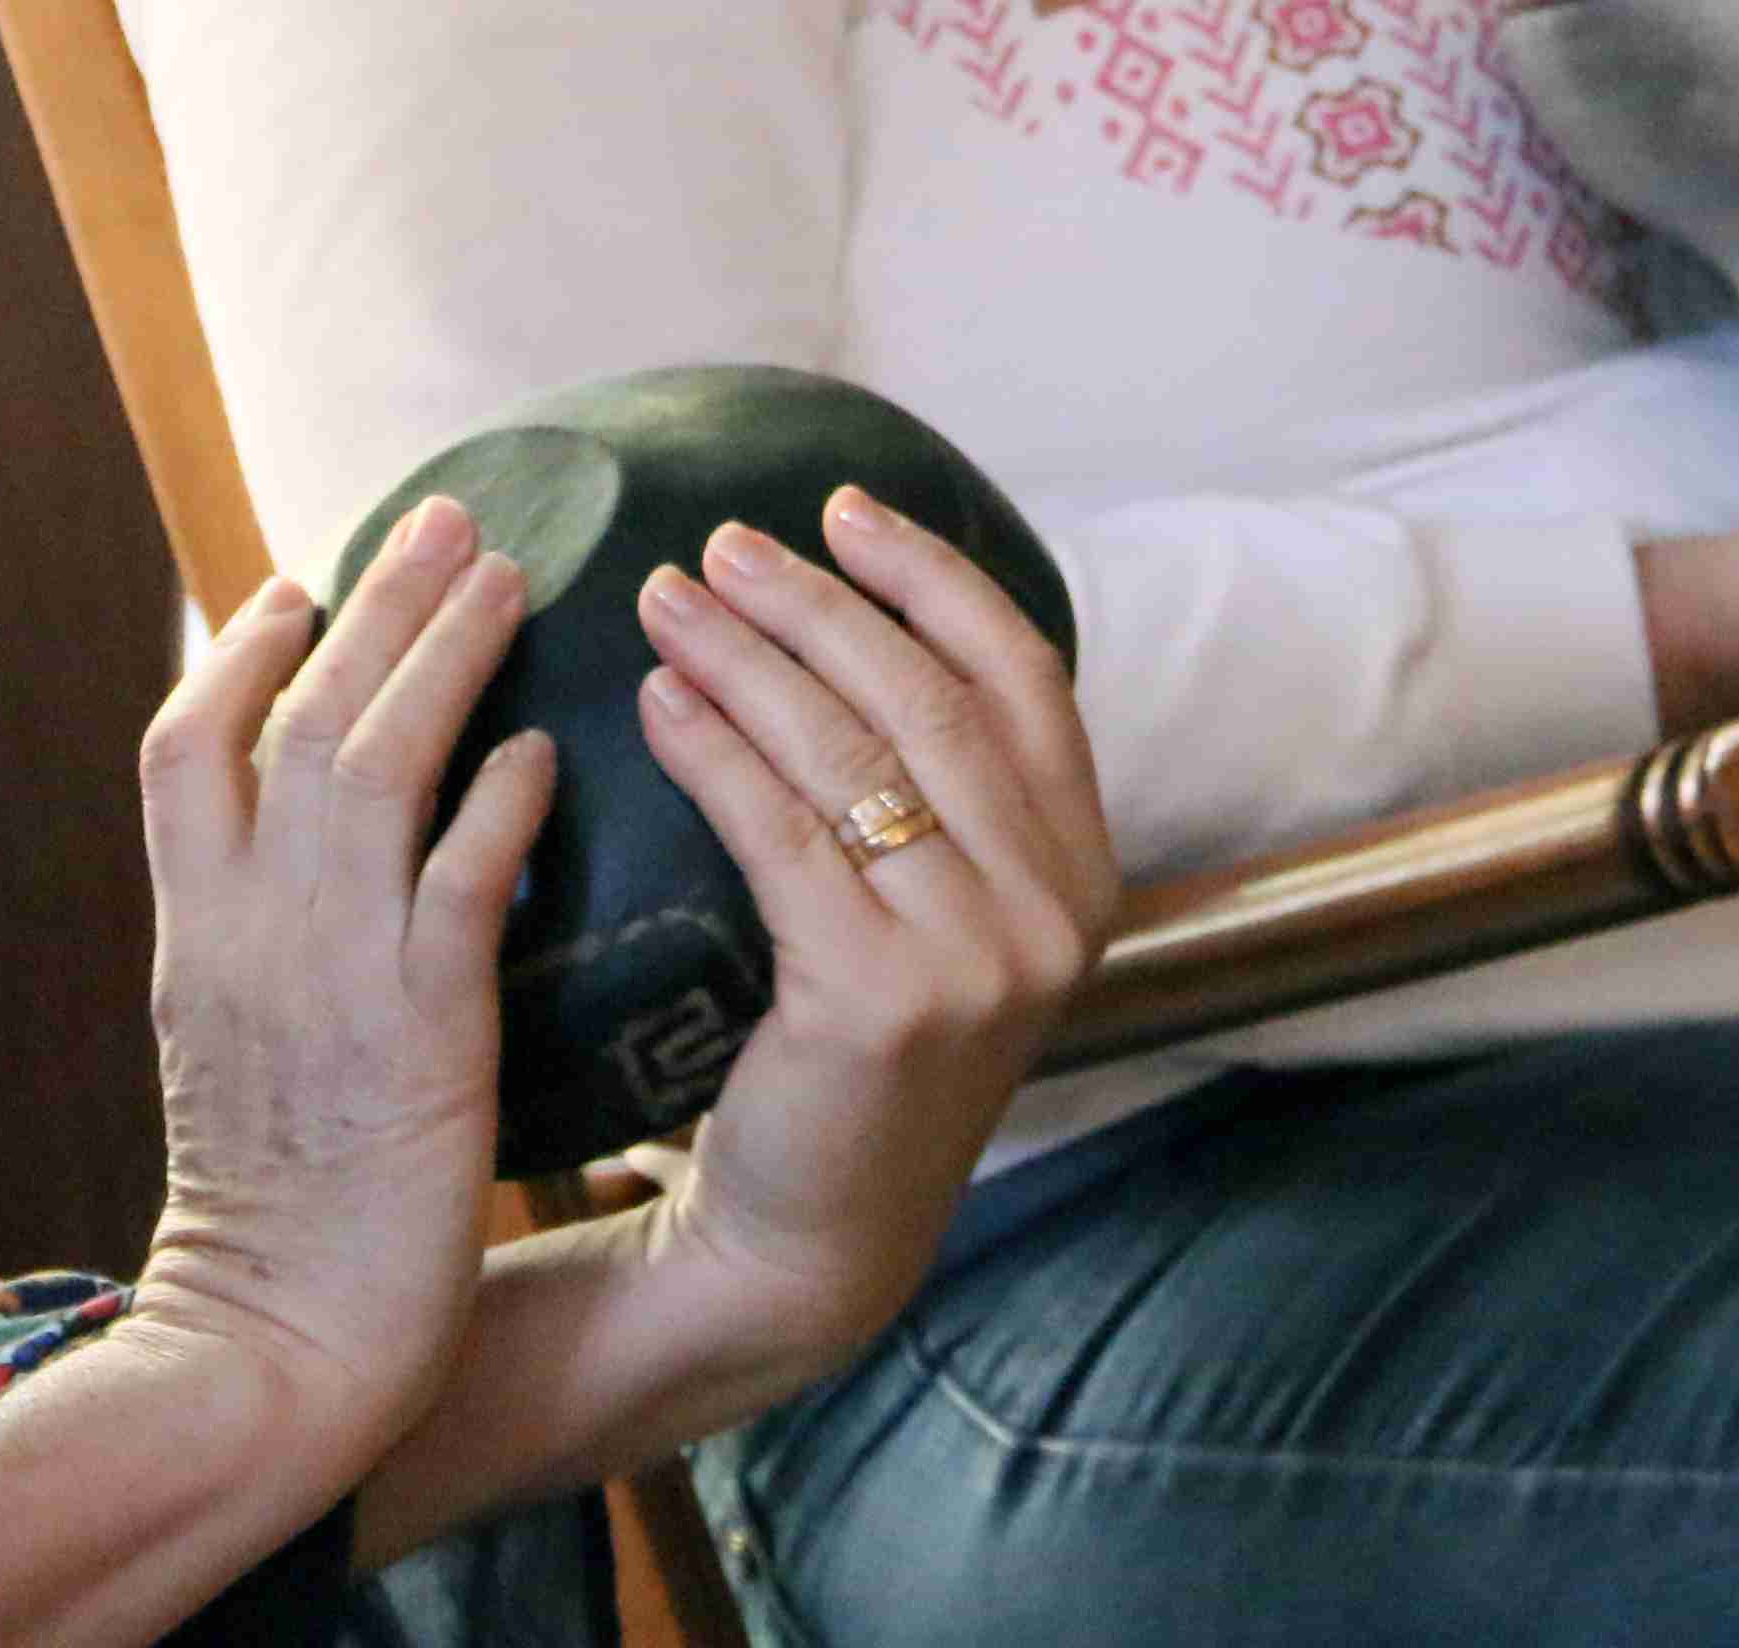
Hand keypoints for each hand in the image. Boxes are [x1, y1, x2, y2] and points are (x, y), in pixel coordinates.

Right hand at [124, 501, 556, 1470]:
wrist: (273, 1347)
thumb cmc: (272, 1218)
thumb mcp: (229, 1053)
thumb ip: (256, 946)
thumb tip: (291, 862)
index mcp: (189, 935)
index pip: (181, 745)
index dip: (241, 649)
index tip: (300, 575)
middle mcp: (244, 932)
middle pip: (293, 719)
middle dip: (373, 605)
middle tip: (452, 516)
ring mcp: (325, 975)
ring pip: (370, 767)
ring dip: (441, 659)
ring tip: (509, 578)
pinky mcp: (416, 1035)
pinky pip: (454, 886)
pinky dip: (496, 805)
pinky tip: (546, 748)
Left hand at [612, 492, 1116, 1388]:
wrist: (811, 1233)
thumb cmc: (847, 1046)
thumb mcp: (937, 914)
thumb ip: (934, 792)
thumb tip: (842, 606)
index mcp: (1082, 869)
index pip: (1024, 676)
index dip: (933, 578)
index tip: (843, 505)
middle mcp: (1053, 910)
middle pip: (930, 700)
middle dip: (817, 604)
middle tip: (718, 544)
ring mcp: (980, 959)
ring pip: (853, 756)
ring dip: (749, 659)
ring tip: (664, 598)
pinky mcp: (885, 1001)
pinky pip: (784, 835)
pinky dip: (715, 750)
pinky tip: (656, 703)